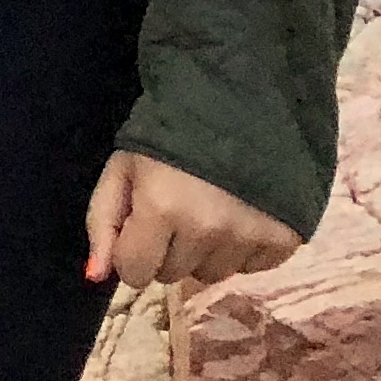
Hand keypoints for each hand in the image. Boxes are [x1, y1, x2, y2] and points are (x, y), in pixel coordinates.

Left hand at [84, 151, 296, 287]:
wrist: (242, 104)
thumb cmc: (169, 135)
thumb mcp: (122, 168)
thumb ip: (103, 223)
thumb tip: (96, 275)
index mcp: (161, 208)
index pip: (135, 273)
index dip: (133, 251)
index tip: (141, 227)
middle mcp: (208, 230)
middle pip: (173, 275)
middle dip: (167, 249)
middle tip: (176, 209)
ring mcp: (249, 237)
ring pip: (212, 275)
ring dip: (204, 252)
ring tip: (208, 209)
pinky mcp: (285, 240)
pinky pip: (251, 270)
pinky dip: (241, 250)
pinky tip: (238, 215)